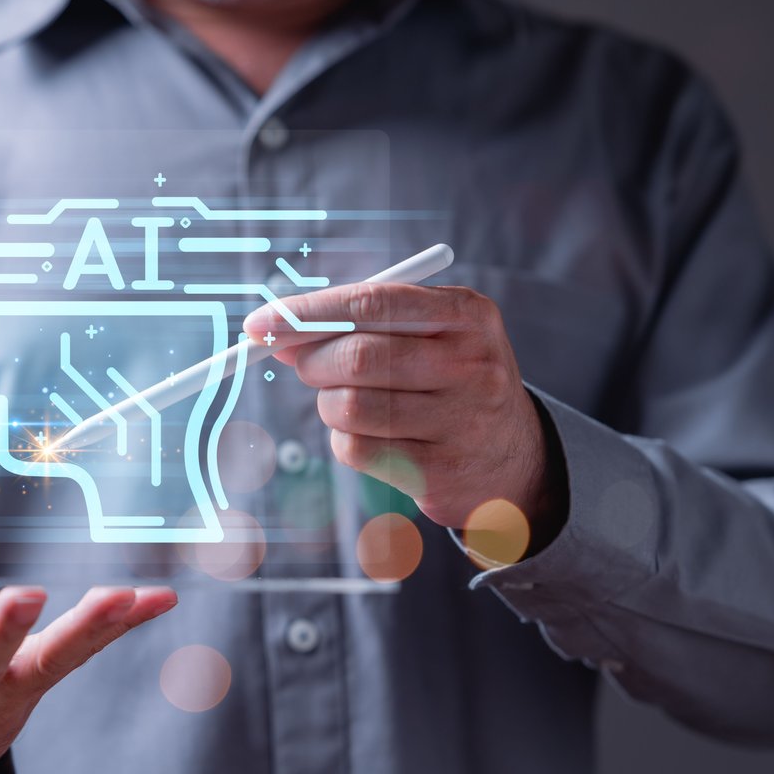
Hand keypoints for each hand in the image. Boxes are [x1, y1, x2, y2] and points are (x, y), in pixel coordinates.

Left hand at [244, 282, 562, 536]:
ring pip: (349, 407)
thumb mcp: (432, 334)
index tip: (260, 323)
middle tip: (304, 364)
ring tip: (348, 401)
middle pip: (357, 357)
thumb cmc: (451, 381)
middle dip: (312, 361)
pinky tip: (371, 434)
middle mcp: (471, 365)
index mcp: (468, 315)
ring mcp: (460, 422)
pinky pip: (356, 449)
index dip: (307, 312)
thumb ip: (365, 323)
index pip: (373, 301)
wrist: (513, 457)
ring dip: (327, 404)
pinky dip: (344, 439)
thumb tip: (278, 331)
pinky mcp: (439, 472)